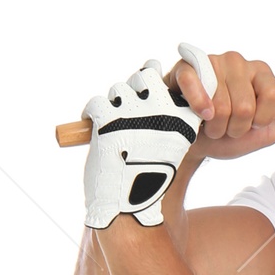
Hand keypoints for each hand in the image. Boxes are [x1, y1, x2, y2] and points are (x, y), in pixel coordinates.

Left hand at [81, 47, 212, 230]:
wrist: (127, 209)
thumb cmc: (147, 179)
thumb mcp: (168, 142)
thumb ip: (164, 111)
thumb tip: (150, 65)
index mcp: (182, 119)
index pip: (174, 80)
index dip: (157, 86)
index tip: (152, 105)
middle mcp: (162, 112)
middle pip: (144, 76)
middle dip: (133, 90)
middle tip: (128, 116)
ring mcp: (135, 114)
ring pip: (118, 88)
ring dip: (113, 103)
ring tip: (113, 126)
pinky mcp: (108, 120)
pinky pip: (97, 101)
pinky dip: (92, 111)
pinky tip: (95, 125)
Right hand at [174, 49, 274, 159]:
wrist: (194, 145)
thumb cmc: (230, 135)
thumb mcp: (268, 130)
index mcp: (262, 74)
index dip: (262, 119)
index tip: (253, 124)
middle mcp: (239, 62)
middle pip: (247, 105)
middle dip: (235, 127)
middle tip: (227, 127)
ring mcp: (212, 62)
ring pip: (222, 104)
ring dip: (215, 126)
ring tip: (210, 122)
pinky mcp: (187, 67)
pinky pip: (197, 87)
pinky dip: (198, 109)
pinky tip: (197, 114)